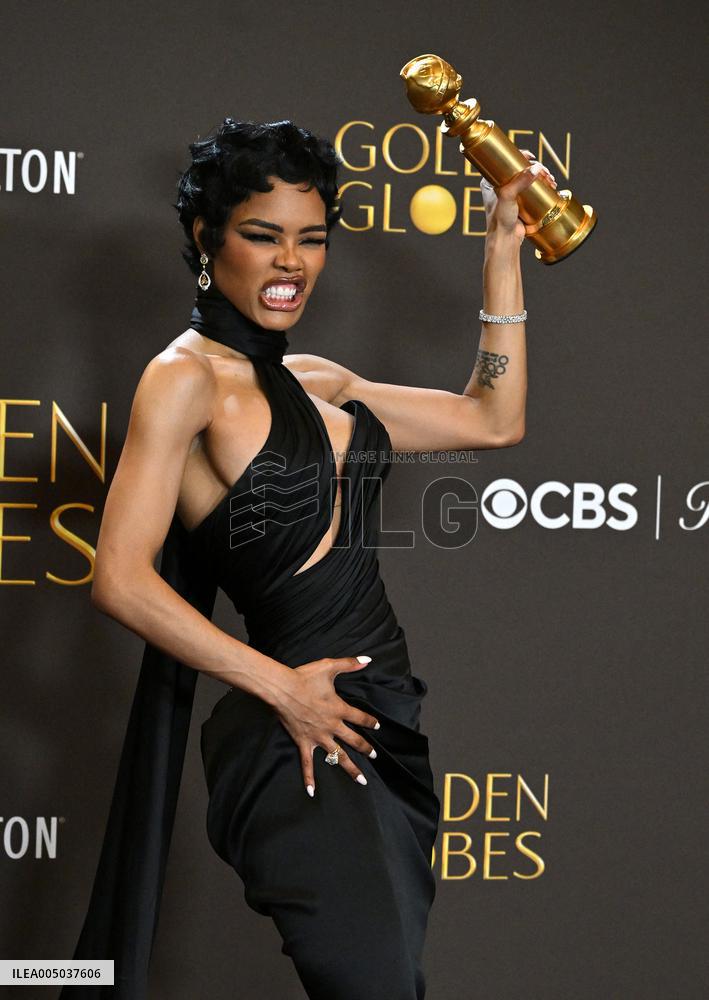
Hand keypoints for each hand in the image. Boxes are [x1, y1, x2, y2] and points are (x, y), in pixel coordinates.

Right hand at [272, 655, 380, 795]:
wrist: (282, 688)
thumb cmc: (305, 677)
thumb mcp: (329, 667)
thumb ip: (350, 664)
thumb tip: (367, 659)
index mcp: (339, 709)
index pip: (360, 718)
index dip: (370, 722)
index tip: (377, 726)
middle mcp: (332, 726)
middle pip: (354, 740)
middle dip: (366, 749)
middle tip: (375, 756)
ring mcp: (318, 736)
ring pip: (338, 756)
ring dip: (350, 768)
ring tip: (361, 780)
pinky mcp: (304, 742)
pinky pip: (307, 764)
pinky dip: (309, 778)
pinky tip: (312, 792)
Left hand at [481, 148, 556, 243]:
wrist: (505, 240)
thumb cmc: (500, 220)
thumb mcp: (508, 196)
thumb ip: (520, 182)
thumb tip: (536, 168)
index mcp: (491, 181)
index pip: (506, 162)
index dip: (520, 156)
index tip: (531, 156)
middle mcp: (501, 185)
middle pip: (521, 169)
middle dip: (536, 168)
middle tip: (546, 174)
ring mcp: (512, 194)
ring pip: (529, 179)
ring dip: (542, 177)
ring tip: (551, 181)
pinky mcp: (521, 203)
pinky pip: (533, 190)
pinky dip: (543, 186)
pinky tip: (551, 186)